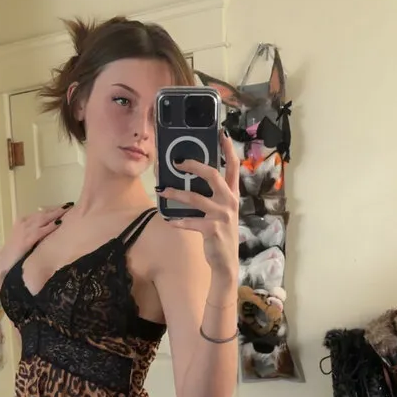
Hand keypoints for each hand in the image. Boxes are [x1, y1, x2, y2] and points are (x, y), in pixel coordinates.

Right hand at [0, 204, 69, 285]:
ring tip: (68, 209)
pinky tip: (59, 223)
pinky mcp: (27, 239)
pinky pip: (41, 230)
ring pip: (43, 218)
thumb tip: (52, 229)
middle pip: (44, 213)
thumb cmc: (15, 253)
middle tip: (70, 204)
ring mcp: (25, 230)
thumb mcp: (26, 238)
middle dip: (57, 208)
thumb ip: (36, 232)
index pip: (41, 212)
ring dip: (56, 213)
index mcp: (24, 221)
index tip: (66, 206)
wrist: (4, 263)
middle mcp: (24, 222)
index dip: (54, 209)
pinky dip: (50, 226)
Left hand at [156, 130, 239, 278]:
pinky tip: (168, 219)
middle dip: (194, 165)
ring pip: (195, 198)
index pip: (233, 167)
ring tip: (162, 191)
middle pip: (213, 175)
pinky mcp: (212, 229)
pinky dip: (178, 220)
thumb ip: (211, 197)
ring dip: (176, 193)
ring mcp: (222, 215)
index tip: (221, 133)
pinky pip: (190, 221)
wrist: (226, 263)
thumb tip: (187, 183)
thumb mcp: (220, 213)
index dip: (228, 149)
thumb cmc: (220, 234)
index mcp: (232, 195)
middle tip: (178, 162)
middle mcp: (229, 202)